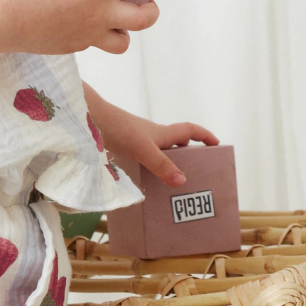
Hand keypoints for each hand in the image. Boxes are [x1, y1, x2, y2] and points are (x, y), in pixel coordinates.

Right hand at [0, 0, 160, 54]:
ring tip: (117, 18)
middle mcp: (99, 15)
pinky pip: (91, 43)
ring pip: (122, 42)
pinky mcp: (70, 46)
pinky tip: (81, 21)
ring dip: (125, 30)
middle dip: (152, 8)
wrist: (3, 20)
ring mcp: (86, 35)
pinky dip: (93, 34)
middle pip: (144, 19)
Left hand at [82, 84, 218, 185]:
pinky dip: (148, 168)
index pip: (189, 130)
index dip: (204, 136)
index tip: (217, 144)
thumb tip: (183, 181)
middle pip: (175, 142)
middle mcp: (151, 135)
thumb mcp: (144, 149)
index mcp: (161, 133)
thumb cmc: (118, 129)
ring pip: (158, 151)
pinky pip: (142, 158)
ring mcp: (136, 140)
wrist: (89, 119)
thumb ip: (162, 165)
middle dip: (186, 154)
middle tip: (194, 173)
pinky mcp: (122, 146)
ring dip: (166, 163)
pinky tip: (144, 183)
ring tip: (169, 186)